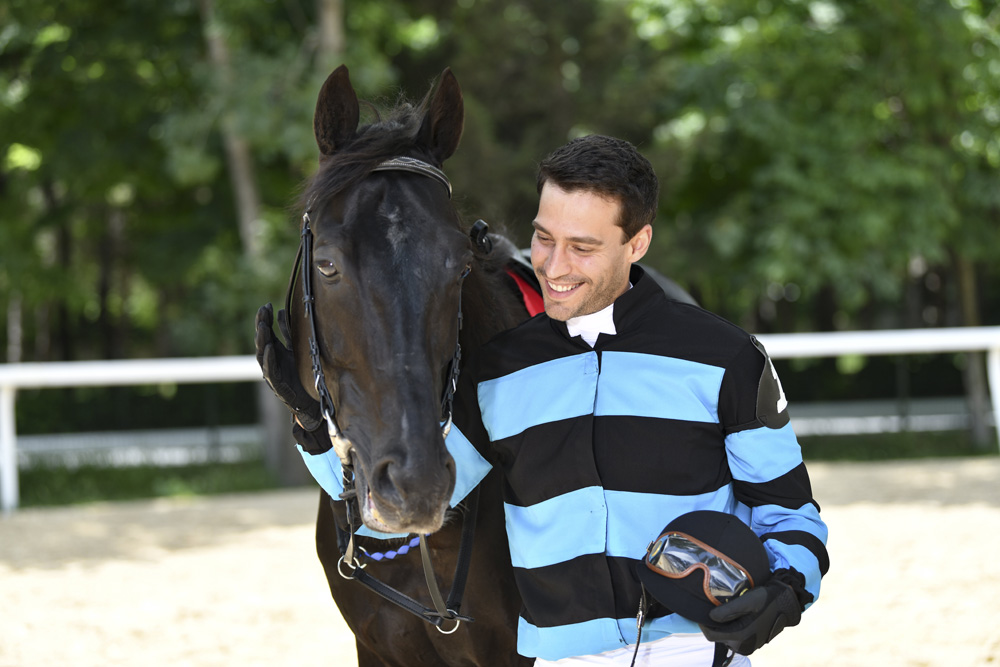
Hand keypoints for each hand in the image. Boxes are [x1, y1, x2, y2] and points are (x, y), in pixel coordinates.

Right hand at [255, 303, 321, 430]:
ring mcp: (272, 372)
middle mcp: (271, 360)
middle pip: (262, 340)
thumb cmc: (301, 373)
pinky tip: (269, 348)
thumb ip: (288, 332)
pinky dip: (269, 359)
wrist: (311, 400)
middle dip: (261, 325)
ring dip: (262, 340)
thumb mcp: (296, 348)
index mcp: (275, 351)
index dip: (265, 319)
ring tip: (262, 326)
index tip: (267, 305)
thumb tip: (280, 311)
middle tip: (262, 311)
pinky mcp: (277, 385)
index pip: (267, 332)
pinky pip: (270, 370)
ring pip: (262, 354)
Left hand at [699, 570, 809, 655]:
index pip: (711, 635)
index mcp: (740, 636)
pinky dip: (732, 629)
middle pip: (718, 637)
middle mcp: (743, 645)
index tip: (702, 611)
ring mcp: (749, 646)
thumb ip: (728, 610)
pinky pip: (735, 638)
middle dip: (714, 625)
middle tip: (716, 608)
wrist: (785, 604)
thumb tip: (710, 617)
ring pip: (726, 638)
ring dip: (723, 626)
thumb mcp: (746, 601)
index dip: (703, 624)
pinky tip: (736, 617)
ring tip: (726, 611)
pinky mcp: (752, 643)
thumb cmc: (766, 600)